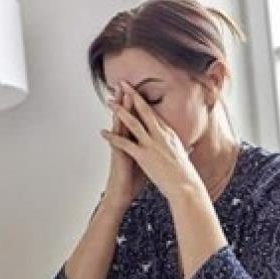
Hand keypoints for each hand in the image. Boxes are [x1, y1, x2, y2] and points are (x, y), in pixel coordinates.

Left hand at [100, 81, 202, 200]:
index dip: (144, 102)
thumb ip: (178, 148)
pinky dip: (113, 137)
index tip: (136, 92)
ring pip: (133, 123)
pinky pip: (124, 144)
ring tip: (110, 102)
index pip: (155, 113)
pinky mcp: (144, 156)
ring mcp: (152, 144)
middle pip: (145, 110)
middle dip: (132, 95)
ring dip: (120, 111)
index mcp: (170, 134)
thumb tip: (184, 146)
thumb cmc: (186, 175)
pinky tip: (103, 133)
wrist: (186, 188)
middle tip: (123, 83)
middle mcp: (161, 135)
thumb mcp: (183, 156)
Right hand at [100, 85, 147, 210]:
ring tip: (119, 95)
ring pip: (121, 125)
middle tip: (126, 84)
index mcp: (137, 141)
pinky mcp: (118, 156)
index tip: (141, 91)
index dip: (140, 105)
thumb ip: (153, 152)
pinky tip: (113, 122)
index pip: (139, 119)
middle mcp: (128, 141)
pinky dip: (114, 132)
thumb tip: (166, 147)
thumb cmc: (133, 180)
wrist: (121, 194)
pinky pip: (116, 141)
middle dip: (128, 100)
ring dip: (120, 110)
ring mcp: (121, 147)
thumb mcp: (147, 162)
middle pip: (128, 116)